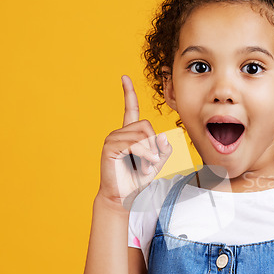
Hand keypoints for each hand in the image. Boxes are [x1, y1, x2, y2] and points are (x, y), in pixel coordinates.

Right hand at [97, 75, 172, 210]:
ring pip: (142, 136)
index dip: (128, 93)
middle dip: (154, 146)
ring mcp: (113, 139)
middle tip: (150, 162)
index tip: (124, 77)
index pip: (129, 109)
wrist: (123, 196)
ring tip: (144, 166)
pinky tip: (142, 166)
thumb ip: (163, 148)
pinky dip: (144, 155)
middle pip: (146, 126)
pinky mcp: (110, 147)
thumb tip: (163, 137)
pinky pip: (135, 144)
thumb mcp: (157, 161)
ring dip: (150, 154)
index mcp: (130, 133)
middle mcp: (119, 133)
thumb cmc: (138, 178)